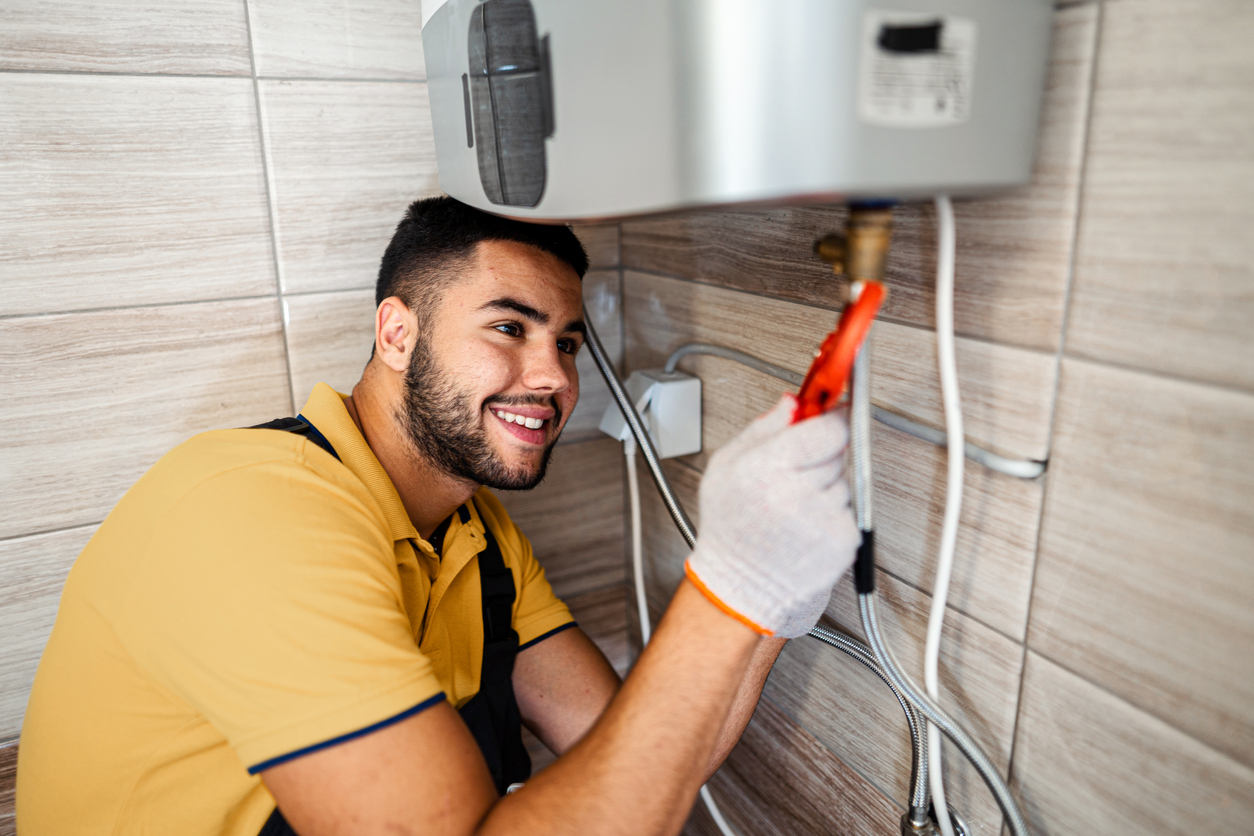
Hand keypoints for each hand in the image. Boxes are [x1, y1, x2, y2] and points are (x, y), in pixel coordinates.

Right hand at [685, 395, 859, 637]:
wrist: (740, 588)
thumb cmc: (729, 529)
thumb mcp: (726, 467)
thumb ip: (763, 428)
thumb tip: (793, 402)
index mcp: (765, 469)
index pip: (827, 427)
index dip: (829, 418)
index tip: (831, 410)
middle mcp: (797, 495)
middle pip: (838, 450)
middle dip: (821, 454)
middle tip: (792, 472)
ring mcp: (825, 519)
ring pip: (844, 479)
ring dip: (826, 485)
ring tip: (793, 505)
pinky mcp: (844, 541)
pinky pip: (850, 508)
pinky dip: (832, 513)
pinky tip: (805, 524)